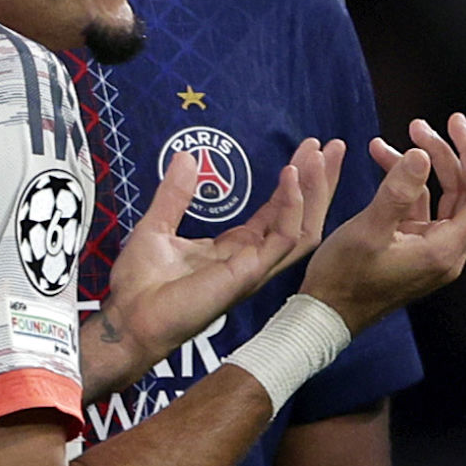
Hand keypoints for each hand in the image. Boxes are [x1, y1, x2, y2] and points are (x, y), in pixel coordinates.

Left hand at [87, 136, 340, 392]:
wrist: (129, 319)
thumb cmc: (139, 285)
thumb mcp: (156, 226)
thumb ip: (175, 194)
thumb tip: (187, 157)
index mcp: (235, 249)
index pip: (278, 211)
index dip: (295, 182)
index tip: (308, 151)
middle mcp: (253, 258)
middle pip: (302, 217)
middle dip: (321, 181)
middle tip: (335, 145)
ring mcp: (256, 267)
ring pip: (304, 226)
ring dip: (317, 190)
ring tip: (323, 156)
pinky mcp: (251, 272)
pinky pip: (284, 237)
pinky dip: (292, 205)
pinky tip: (292, 176)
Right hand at [298, 117, 465, 331]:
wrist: (325, 315)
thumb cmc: (344, 279)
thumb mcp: (368, 230)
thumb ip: (397, 192)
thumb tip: (422, 156)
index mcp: (445, 249)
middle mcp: (447, 250)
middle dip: (451, 154)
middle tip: (427, 124)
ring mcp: (431, 248)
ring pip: (442, 196)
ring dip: (426, 164)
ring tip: (403, 134)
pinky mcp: (413, 246)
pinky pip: (420, 206)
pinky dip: (405, 182)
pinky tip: (383, 157)